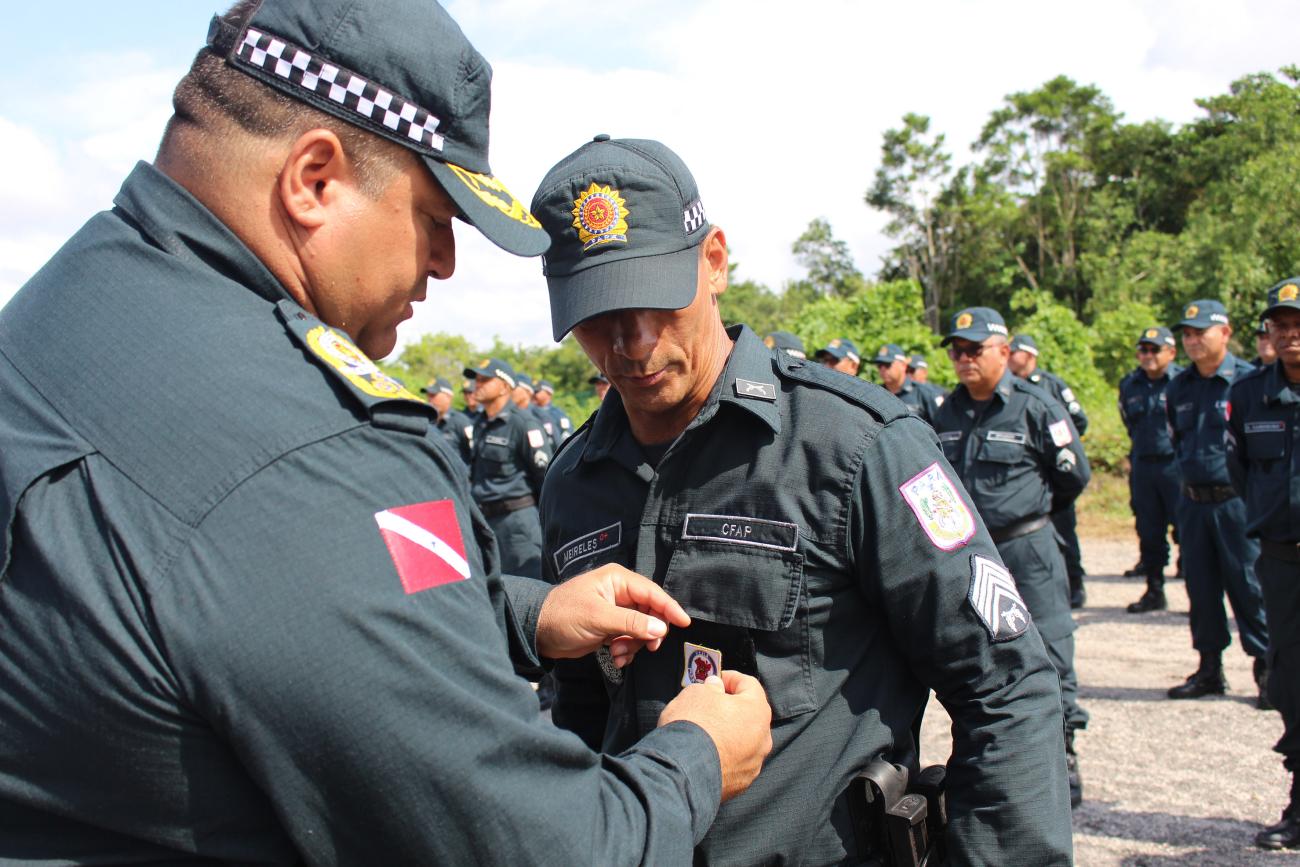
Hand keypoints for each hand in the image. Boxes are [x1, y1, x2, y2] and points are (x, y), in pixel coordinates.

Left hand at [536, 563, 689, 661]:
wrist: (538, 633)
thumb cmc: (565, 616)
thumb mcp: (598, 618)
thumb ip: (631, 623)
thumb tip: (661, 629)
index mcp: (618, 580)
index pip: (652, 593)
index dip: (670, 608)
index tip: (685, 623)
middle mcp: (620, 592)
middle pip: (650, 613)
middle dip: (647, 633)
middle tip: (646, 648)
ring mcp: (616, 611)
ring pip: (641, 629)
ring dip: (634, 646)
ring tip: (617, 655)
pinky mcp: (610, 627)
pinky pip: (630, 639)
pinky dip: (626, 650)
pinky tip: (614, 659)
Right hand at [659, 670, 772, 801]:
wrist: (683, 771)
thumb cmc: (693, 725)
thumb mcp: (696, 693)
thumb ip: (710, 688)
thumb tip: (716, 689)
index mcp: (757, 710)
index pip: (749, 684)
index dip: (731, 677)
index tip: (715, 679)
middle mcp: (763, 738)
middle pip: (749, 715)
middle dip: (731, 708)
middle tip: (709, 705)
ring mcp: (754, 764)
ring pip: (744, 742)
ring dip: (729, 734)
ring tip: (706, 732)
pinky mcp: (741, 784)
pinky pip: (735, 763)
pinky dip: (724, 756)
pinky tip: (705, 754)